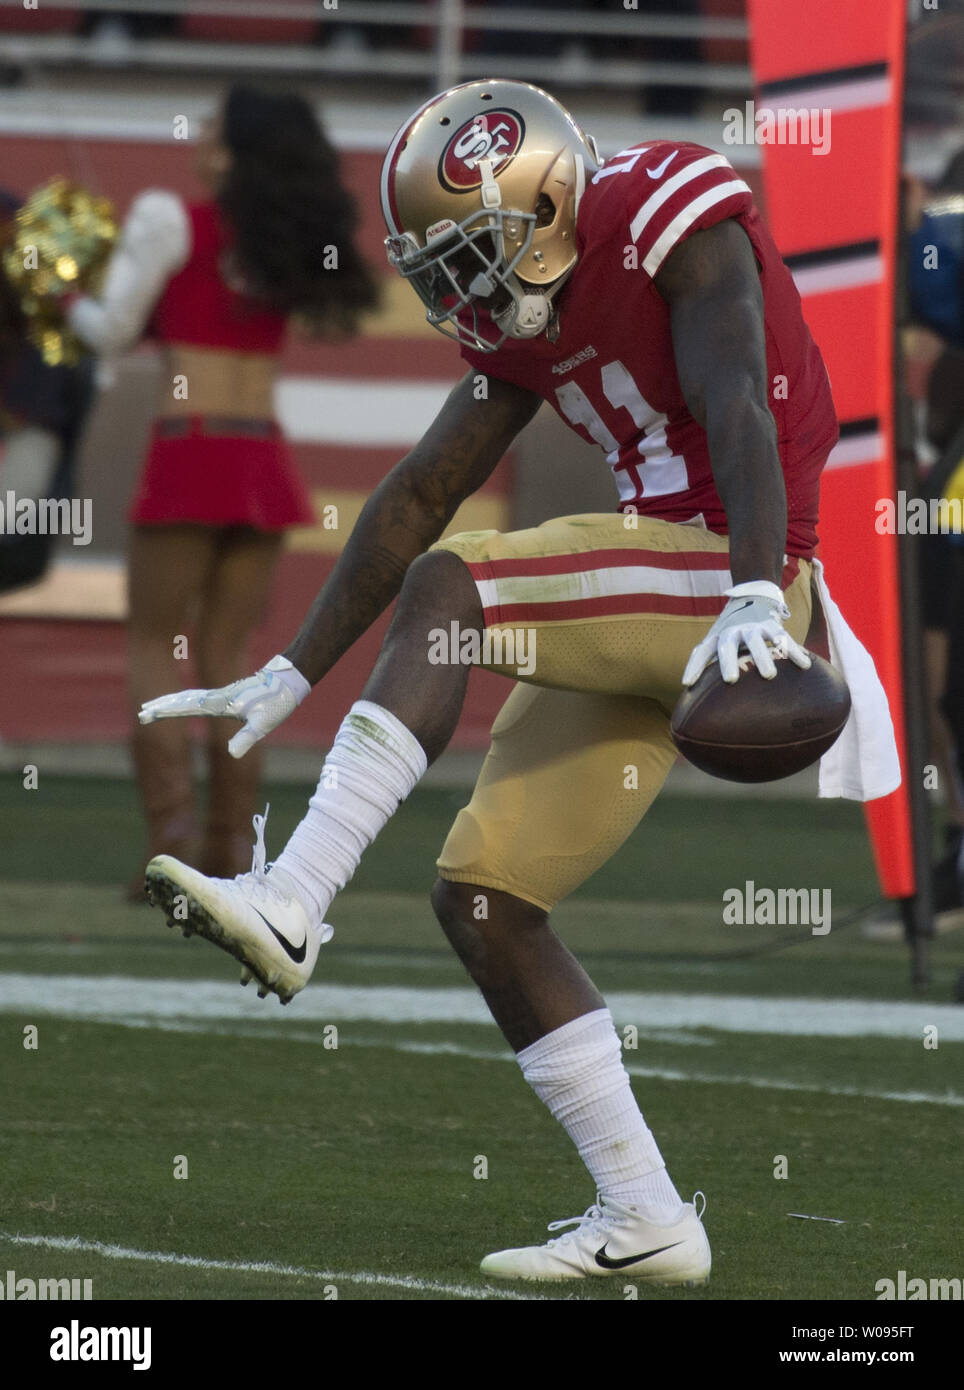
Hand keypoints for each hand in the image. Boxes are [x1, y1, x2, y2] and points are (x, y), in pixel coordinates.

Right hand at [138, 654, 310, 757]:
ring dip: (172, 701)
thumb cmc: (277, 702)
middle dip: (161, 706)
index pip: (185, 707)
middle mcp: (218, 697)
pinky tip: (188, 702)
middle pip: (183, 699)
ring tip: (156, 706)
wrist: (288, 680)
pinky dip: (187, 700)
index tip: (145, 713)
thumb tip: (231, 754)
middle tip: (141, 712)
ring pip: (191, 696)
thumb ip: (246, 738)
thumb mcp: (263, 724)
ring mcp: (223, 695)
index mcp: (220, 703)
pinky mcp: (230, 695)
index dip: (164, 711)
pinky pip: (201, 697)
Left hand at [682, 580, 810, 685]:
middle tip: (730, 680)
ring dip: (762, 657)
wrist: (753, 599)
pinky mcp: (773, 627)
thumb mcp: (715, 642)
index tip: (687, 683)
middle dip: (728, 661)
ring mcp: (754, 628)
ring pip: (757, 641)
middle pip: (728, 644)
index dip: (693, 666)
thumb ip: (703, 661)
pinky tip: (804, 664)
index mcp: (717, 637)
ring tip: (769, 676)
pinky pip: (784, 639)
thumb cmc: (730, 633)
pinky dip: (794, 651)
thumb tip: (688, 690)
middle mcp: (734, 631)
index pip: (702, 650)